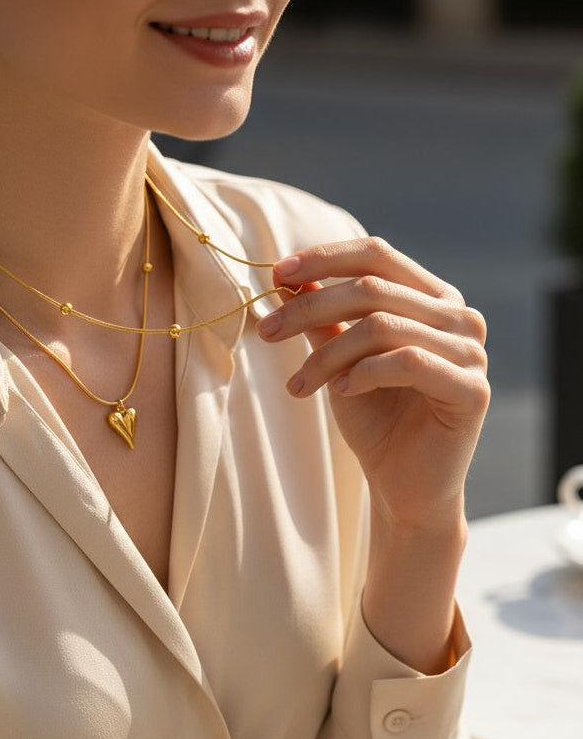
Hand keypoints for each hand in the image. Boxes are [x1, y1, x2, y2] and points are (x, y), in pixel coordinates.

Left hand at [256, 236, 489, 528]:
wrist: (402, 484)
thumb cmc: (373, 418)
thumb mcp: (339, 359)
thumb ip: (323, 318)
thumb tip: (287, 278)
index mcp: (430, 297)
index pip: (376, 254)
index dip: (323, 258)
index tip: (276, 275)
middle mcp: (458, 315)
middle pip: (371, 287)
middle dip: (308, 307)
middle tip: (267, 332)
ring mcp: (471, 351)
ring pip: (381, 326)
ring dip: (327, 354)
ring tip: (299, 384)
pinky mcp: (472, 390)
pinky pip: (408, 362)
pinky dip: (363, 373)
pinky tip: (341, 392)